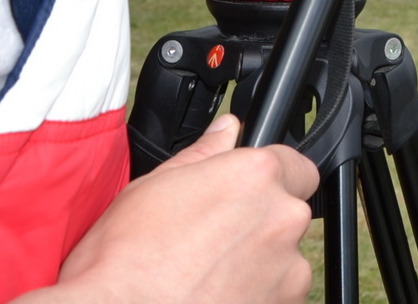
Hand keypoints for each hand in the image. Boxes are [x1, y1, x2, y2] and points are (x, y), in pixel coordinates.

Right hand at [34, 114, 318, 303]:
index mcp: (255, 176)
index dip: (269, 181)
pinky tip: (215, 298)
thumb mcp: (151, 189)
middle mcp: (282, 218)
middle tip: (212, 244)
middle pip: (288, 214)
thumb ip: (203, 154)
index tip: (247, 197)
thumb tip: (227, 130)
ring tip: (208, 278)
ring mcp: (289, 269)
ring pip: (284, 260)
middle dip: (259, 226)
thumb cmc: (124, 264)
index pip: (294, 165)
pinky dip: (256, 298)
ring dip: (259, 267)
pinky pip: (279, 296)